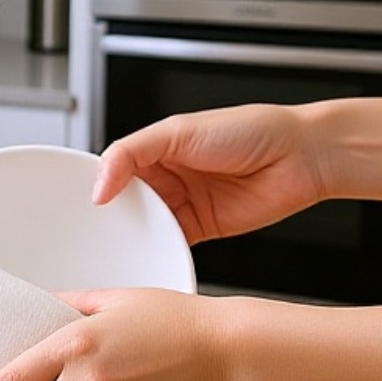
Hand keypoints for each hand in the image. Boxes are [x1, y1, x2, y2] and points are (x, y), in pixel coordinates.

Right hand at [93, 104, 327, 243]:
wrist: (301, 158)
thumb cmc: (252, 129)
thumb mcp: (179, 130)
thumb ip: (132, 152)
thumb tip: (100, 184)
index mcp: (155, 148)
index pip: (111, 168)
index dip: (94, 185)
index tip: (80, 203)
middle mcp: (166, 176)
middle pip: (123, 202)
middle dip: (110, 215)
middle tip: (96, 228)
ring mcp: (182, 203)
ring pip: (144, 225)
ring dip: (133, 235)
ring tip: (121, 241)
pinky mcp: (199, 228)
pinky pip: (169, 243)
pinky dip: (158, 250)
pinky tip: (149, 250)